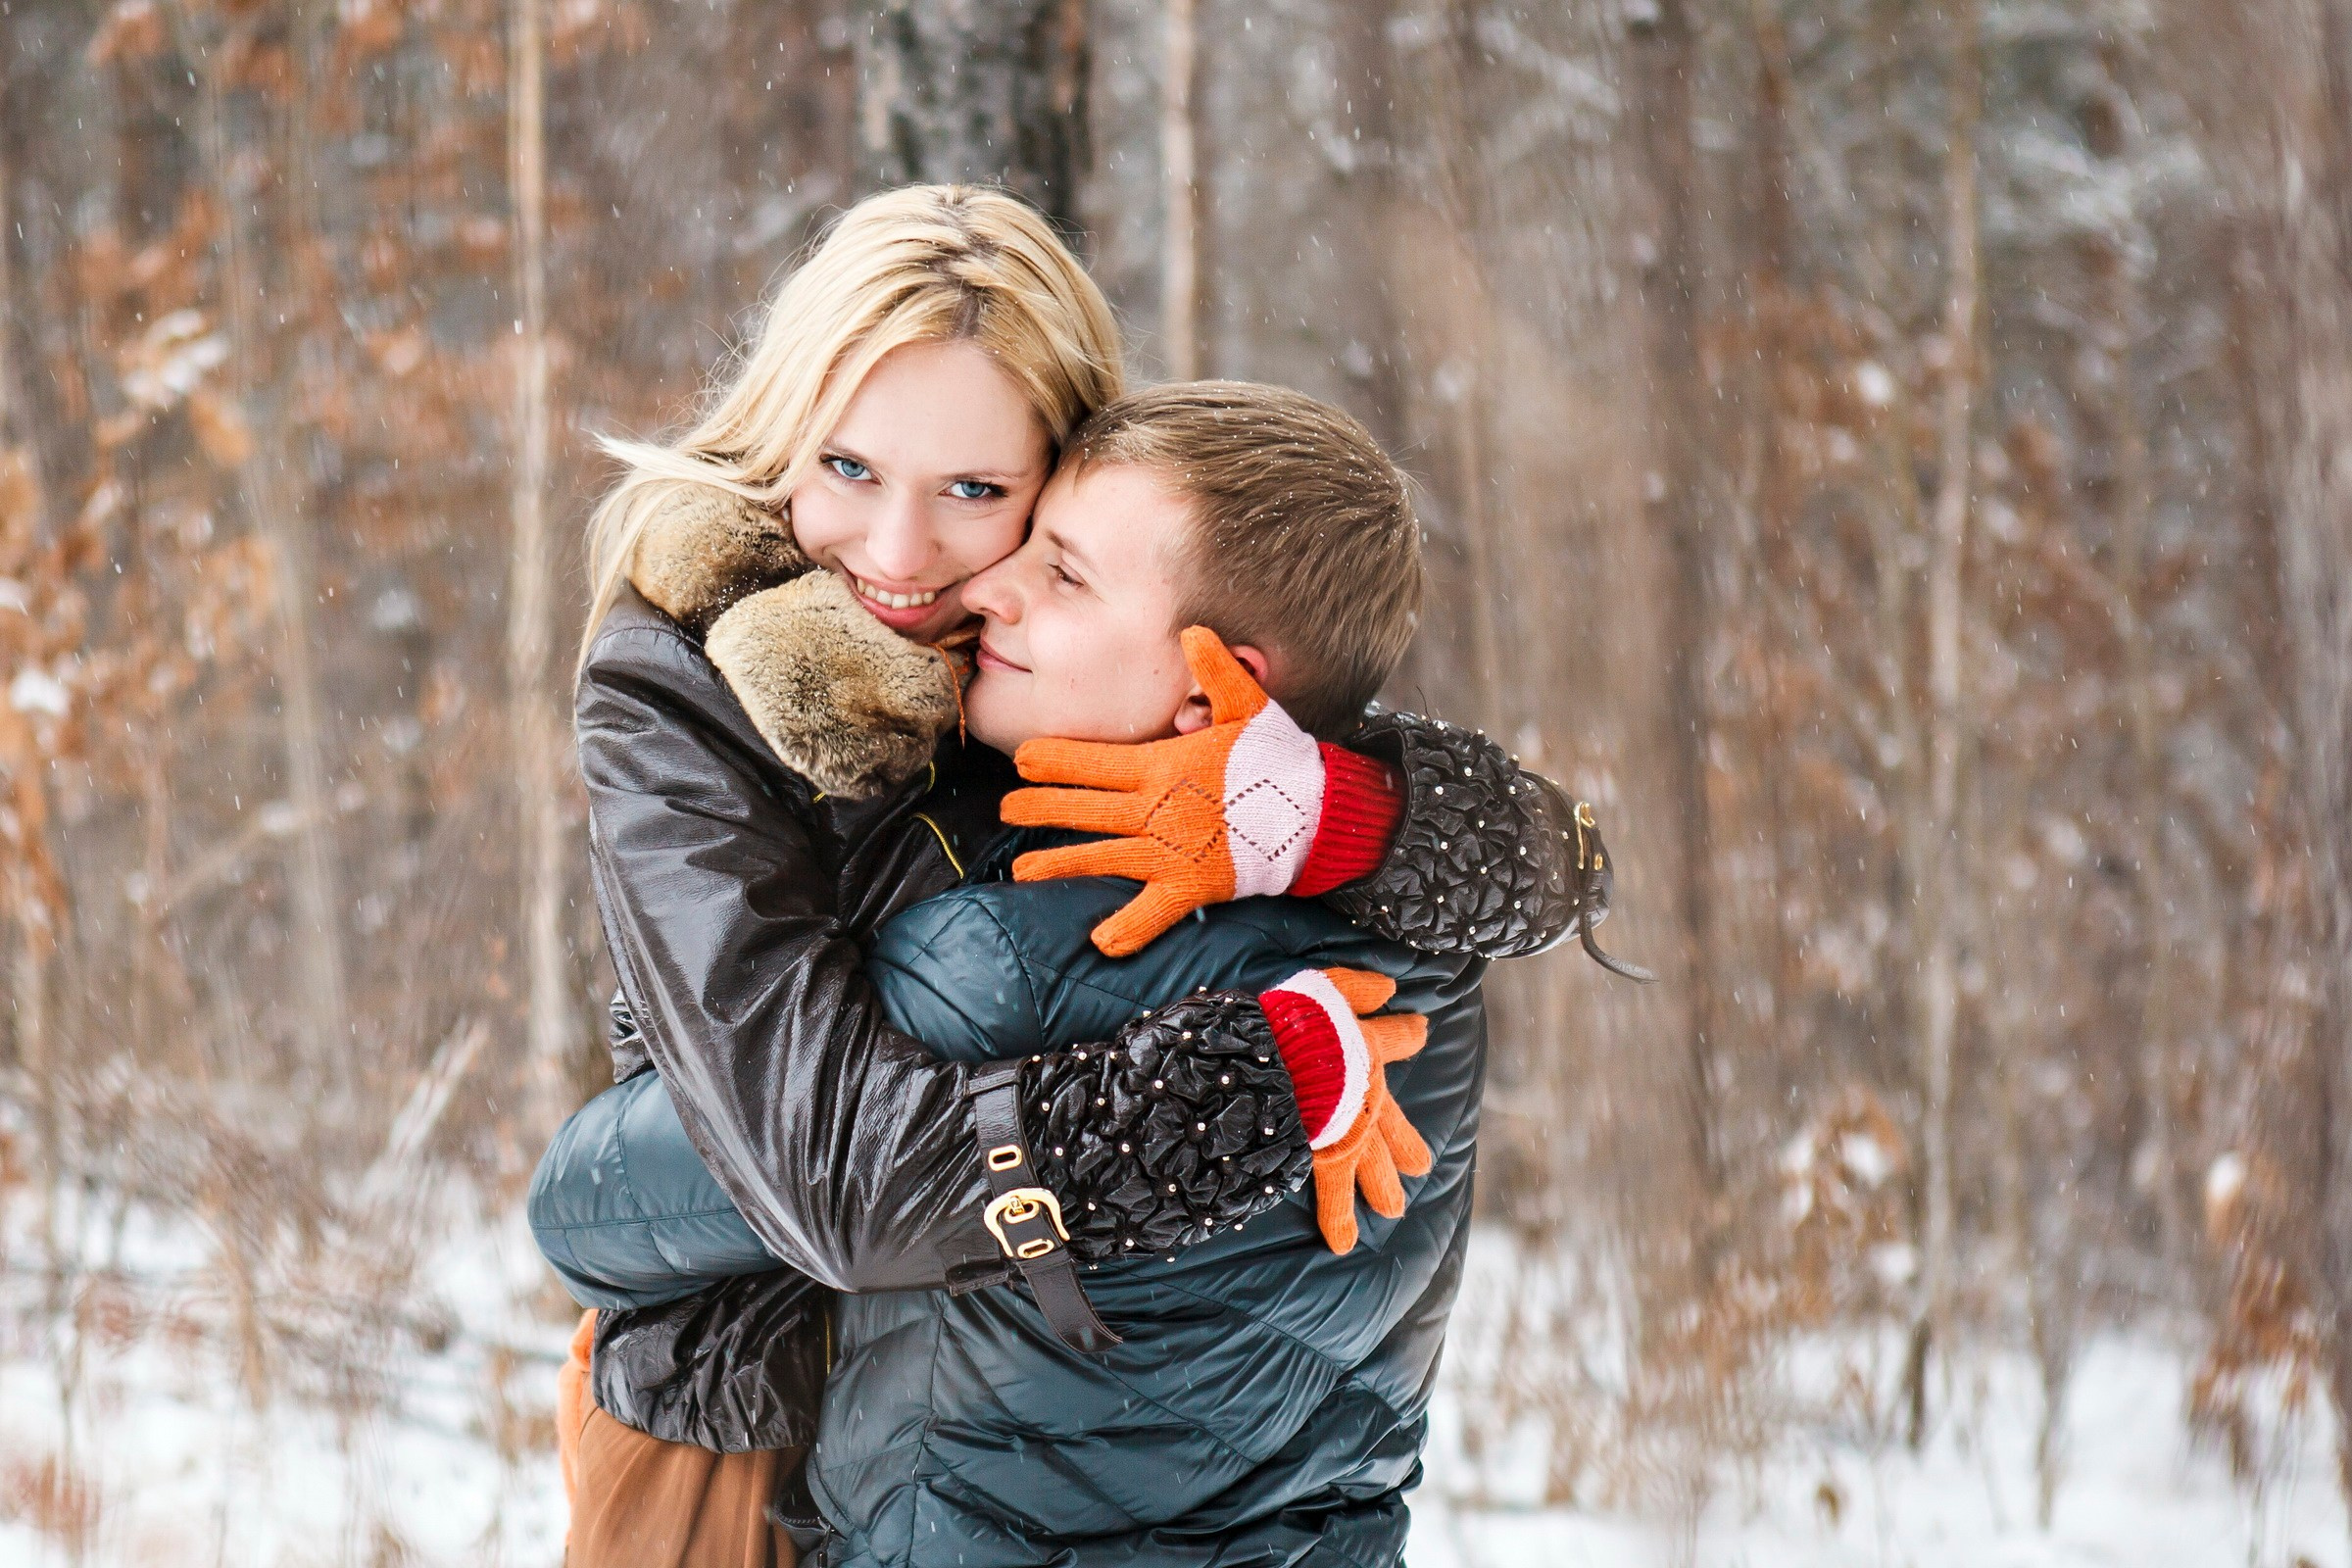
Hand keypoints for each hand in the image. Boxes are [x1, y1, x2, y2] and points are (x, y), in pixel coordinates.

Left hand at [1002, 627, 1330, 956]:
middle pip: (1086, 809)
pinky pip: (1151, 912)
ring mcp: (1169, 853)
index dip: (1056, 760)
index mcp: (1162, 767)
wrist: (1317, 813)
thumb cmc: (1279, 759)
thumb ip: (1217, 671)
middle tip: (1006, 808)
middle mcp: (1156, 811)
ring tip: (1022, 870)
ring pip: (1102, 858)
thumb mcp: (1249, 707)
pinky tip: (1100, 942)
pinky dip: (1127, 929)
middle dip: (1042, 808)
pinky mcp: (1190, 887)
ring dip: (1060, 864)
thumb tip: (1193, 631)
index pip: (1096, 761)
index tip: (1022, 759)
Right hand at [1257, 967, 1432, 1252]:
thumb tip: (1391, 985)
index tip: (1417, 1030)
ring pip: (1370, 1166)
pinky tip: (1342, 1246)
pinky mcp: (1329, 1156)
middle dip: (1404, 1145)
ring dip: (1381, 1187)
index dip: (1405, 1034)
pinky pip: (1333, 1195)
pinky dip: (1336, 1220)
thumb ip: (1360, 987)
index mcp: (1368, 1051)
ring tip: (1393, 1210)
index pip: (1395, 1039)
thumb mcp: (1334, 987)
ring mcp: (1350, 1131)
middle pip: (1391, 1126)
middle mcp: (1367, 1097)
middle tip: (1420, 1167)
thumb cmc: (1306, 1018)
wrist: (1289, 1058)